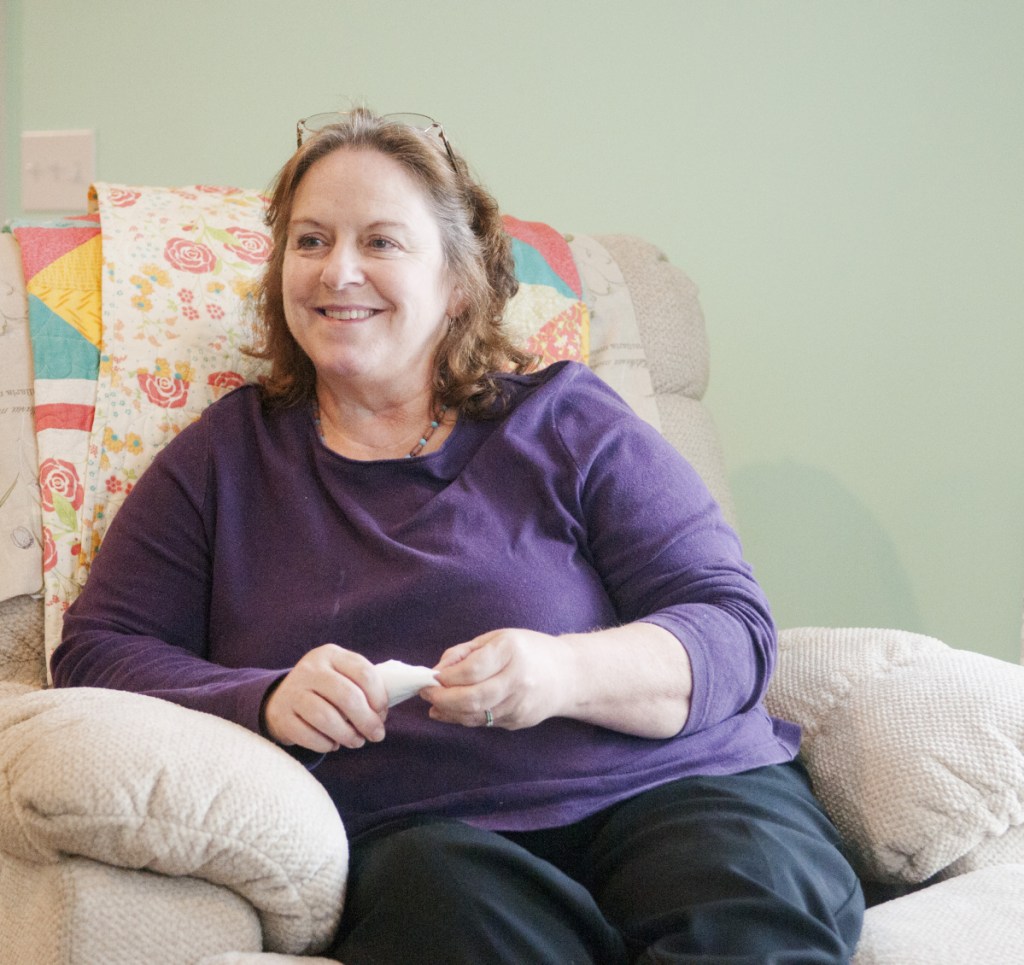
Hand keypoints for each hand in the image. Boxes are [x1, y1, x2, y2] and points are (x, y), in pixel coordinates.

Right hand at [262, 644, 389, 751]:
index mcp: (331, 654)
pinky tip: (332, 744)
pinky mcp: (281, 715)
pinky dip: (325, 744)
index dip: (379, 697)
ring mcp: (293, 691)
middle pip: (347, 696)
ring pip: (326, 717)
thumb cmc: (325, 691)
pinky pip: (308, 735)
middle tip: (376, 735)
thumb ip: (363, 687)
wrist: (281, 700)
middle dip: (367, 720)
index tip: (383, 713)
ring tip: (356, 741)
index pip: (364, 672)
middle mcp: (310, 669)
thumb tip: (383, 714)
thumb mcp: (342, 676)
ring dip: (347, 735)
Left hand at [422, 629, 570, 729]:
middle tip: (425, 693)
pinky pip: (484, 722)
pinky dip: (463, 718)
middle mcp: (519, 679)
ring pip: (476, 715)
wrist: (568, 675)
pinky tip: (450, 711)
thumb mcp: (497, 638)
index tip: (431, 676)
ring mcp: (520, 704)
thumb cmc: (529, 650)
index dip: (446, 677)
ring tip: (434, 703)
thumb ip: (465, 653)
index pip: (471, 670)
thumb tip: (437, 671)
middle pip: (472, 698)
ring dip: (449, 712)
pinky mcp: (518, 721)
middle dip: (442, 698)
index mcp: (512, 651)